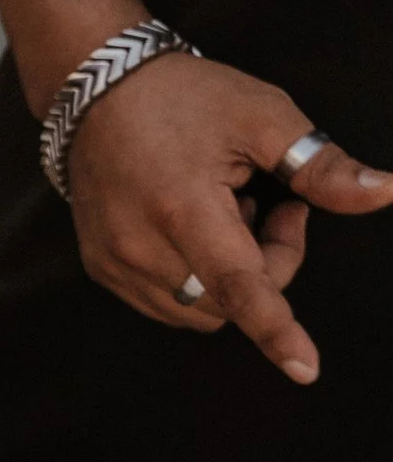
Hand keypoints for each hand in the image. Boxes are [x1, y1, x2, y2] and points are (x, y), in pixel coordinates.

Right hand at [66, 52, 392, 380]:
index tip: (305, 368)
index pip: (238, 283)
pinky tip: (194, 228)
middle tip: (277, 207)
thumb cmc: (183, 98)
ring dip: (230, 277)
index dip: (275, 328)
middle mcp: (141, 246)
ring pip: (199, 310)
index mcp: (183, 207)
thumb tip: (387, 192)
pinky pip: (166, 303)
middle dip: (269, 267)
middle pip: (228, 302)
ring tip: (228, 215)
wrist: (97, 93)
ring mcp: (116, 262)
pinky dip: (196, 279)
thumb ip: (322, 165)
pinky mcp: (102, 268)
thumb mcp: (263, 116)